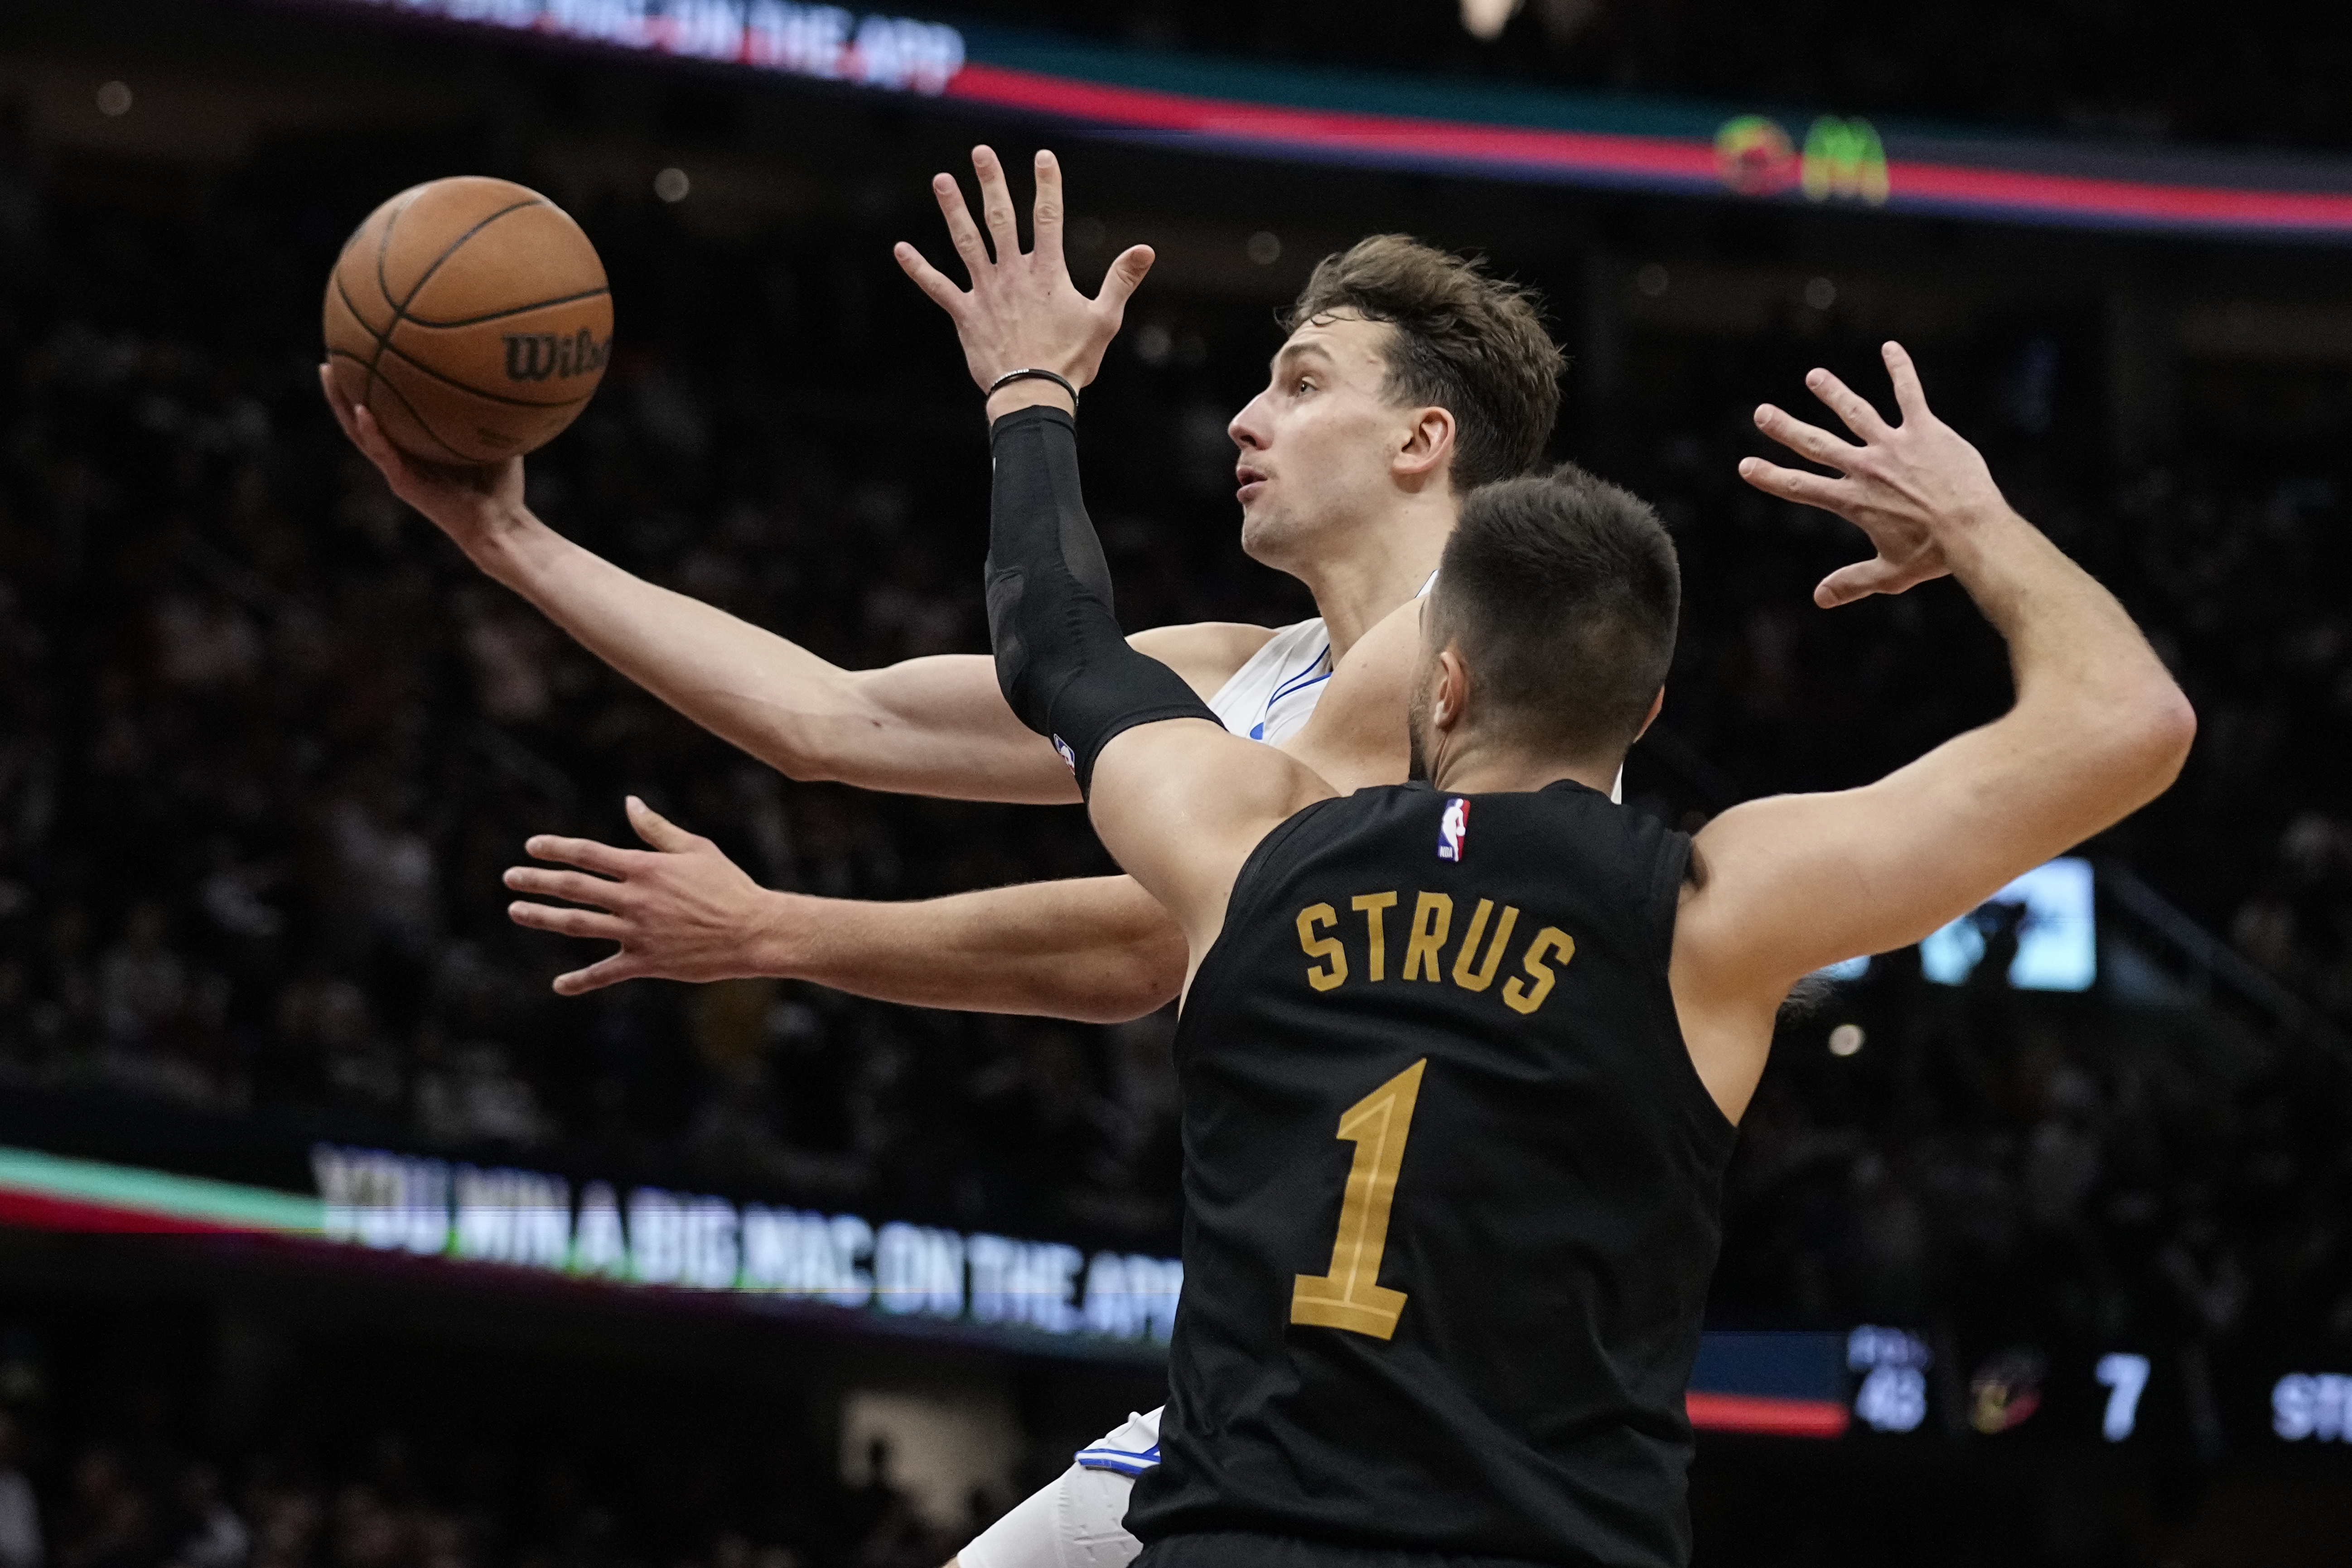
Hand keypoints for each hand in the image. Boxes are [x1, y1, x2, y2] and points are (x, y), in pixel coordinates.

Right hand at [319, 363, 526, 559]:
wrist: (501, 524)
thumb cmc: (502, 485)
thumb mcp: (494, 436)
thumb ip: (488, 408)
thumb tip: (498, 368)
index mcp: (416, 445)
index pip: (385, 411)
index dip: (369, 385)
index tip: (358, 352)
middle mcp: (402, 455)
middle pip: (361, 417)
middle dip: (343, 388)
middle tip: (329, 356)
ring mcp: (399, 470)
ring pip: (359, 433)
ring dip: (342, 404)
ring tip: (329, 373)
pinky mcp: (403, 484)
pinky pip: (382, 454)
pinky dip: (371, 432)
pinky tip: (362, 410)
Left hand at [504, 796, 799, 995]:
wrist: (755, 931)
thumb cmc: (729, 886)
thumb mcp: (696, 848)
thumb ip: (657, 829)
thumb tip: (629, 802)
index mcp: (646, 868)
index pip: (589, 854)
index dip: (557, 848)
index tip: (532, 846)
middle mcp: (635, 899)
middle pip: (575, 887)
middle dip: (538, 881)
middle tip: (510, 878)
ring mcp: (638, 932)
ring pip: (579, 924)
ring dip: (543, 917)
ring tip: (516, 912)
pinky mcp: (647, 962)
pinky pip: (606, 973)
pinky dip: (581, 981)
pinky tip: (559, 985)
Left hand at [893, 146, 1153, 410]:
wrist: (1033, 394)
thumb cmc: (1071, 361)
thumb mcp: (1105, 320)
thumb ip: (1121, 280)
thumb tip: (1146, 250)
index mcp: (1047, 273)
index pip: (1048, 217)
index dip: (1047, 184)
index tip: (1043, 155)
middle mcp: (1013, 274)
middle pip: (1001, 219)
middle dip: (992, 183)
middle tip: (981, 152)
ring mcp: (986, 292)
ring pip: (966, 242)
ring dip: (953, 209)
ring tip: (942, 180)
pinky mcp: (965, 314)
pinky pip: (938, 287)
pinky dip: (918, 268)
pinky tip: (900, 248)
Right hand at [1737, 342, 2005, 607]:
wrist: (1972, 530)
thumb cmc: (1933, 556)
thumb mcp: (1888, 575)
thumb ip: (1851, 584)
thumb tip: (1819, 599)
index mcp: (1854, 500)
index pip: (1802, 487)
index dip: (1771, 476)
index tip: (1746, 465)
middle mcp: (1867, 468)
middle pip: (1817, 444)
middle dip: (1786, 428)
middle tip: (1762, 413)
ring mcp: (1894, 445)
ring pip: (1856, 412)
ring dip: (1832, 393)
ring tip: (1814, 376)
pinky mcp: (1926, 430)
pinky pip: (1910, 394)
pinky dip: (1900, 369)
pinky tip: (1890, 347)